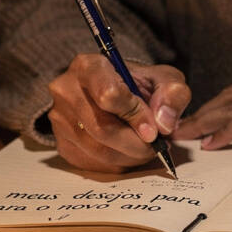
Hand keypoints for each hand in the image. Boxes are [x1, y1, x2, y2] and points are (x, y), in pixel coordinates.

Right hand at [47, 53, 190, 171]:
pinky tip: (128, 153)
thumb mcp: (164, 79)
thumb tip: (163, 124)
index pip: (109, 95)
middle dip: (136, 143)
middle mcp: (66, 90)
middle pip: (102, 128)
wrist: (116, 94)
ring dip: (130, 156)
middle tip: (156, 145)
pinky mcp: (62, 144)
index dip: (135, 116)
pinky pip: (92, 164)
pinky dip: (117, 164)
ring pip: (98, 150)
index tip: (154, 129)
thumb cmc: (139, 85)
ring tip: (146, 148)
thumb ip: (172, 94)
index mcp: (89, 66)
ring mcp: (59, 119)